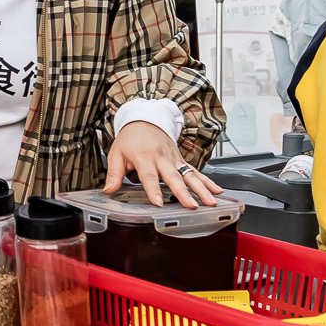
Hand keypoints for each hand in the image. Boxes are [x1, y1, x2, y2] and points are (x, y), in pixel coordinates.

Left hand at [104, 120, 221, 207]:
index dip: (153, 190)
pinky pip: (195, 172)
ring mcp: (174, 159)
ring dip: (202, 189)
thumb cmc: (130, 138)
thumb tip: (108, 191)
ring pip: (190, 175)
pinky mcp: (180, 160)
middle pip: (174, 177)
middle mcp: (162, 158)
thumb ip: (114, 174)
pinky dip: (207, 181)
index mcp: (144, 157)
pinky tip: (217, 190)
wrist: (145, 119)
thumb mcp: (117, 154)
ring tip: (211, 201)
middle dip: (184, 193)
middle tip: (192, 206)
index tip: (158, 203)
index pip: (149, 176)